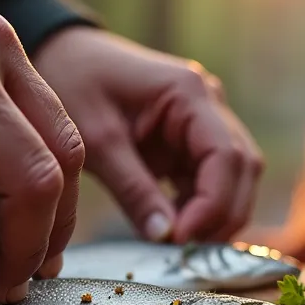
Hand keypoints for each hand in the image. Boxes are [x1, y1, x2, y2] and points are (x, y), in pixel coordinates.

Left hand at [32, 27, 263, 242]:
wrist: (62, 53)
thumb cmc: (74, 84)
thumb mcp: (97, 142)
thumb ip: (134, 190)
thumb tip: (165, 238)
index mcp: (189, 93)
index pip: (227, 156)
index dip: (213, 204)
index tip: (182, 238)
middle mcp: (209, 103)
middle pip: (242, 168)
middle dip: (221, 215)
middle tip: (185, 251)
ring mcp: (204, 120)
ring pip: (234, 176)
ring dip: (214, 213)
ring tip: (178, 242)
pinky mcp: (191, 139)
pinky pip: (210, 178)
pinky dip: (199, 207)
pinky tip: (175, 227)